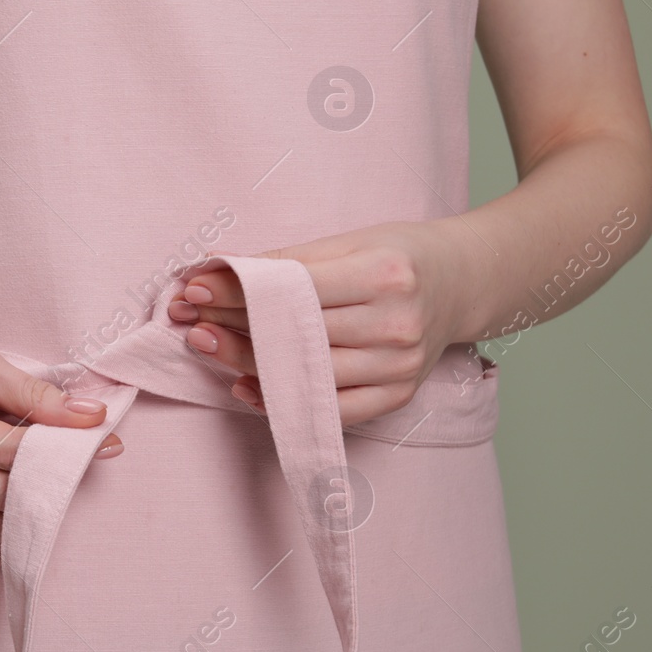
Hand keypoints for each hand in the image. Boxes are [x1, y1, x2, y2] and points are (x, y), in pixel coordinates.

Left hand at [168, 221, 475, 425]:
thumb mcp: (351, 241)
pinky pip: (332, 409)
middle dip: (234, 325)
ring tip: (206, 344)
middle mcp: (396, 323)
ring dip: (247, 361)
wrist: (461, 283)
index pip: (296, 288)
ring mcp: (400, 366)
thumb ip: (288, 259)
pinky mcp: (398, 395)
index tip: (195, 287)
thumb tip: (216, 268)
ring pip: (308, 373)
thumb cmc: (398, 256)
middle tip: (189, 319)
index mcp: (386, 274)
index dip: (240, 290)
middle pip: (298, 333)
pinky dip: (285, 402)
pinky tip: (246, 387)